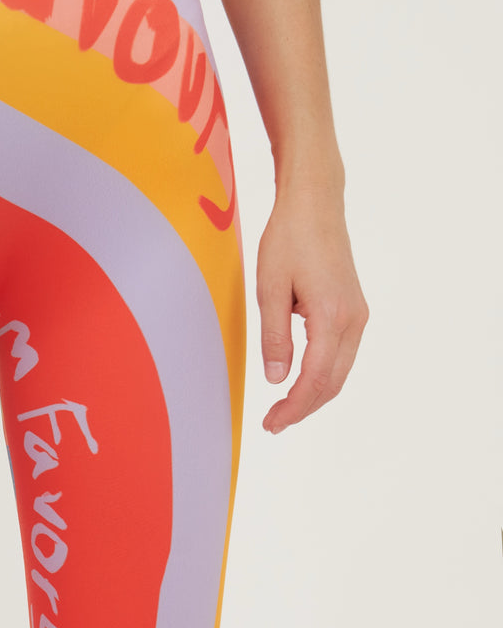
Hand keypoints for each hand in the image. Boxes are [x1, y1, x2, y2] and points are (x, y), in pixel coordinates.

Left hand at [256, 185, 368, 432]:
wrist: (315, 203)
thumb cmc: (289, 238)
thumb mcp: (269, 289)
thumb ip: (274, 337)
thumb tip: (277, 379)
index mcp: (332, 315)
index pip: (315, 378)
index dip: (294, 407)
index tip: (272, 423)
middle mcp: (353, 319)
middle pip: (333, 382)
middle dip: (303, 408)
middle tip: (273, 424)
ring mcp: (357, 315)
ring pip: (340, 371)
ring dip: (313, 395)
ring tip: (283, 409)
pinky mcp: (353, 309)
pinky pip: (341, 355)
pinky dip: (322, 375)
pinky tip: (299, 382)